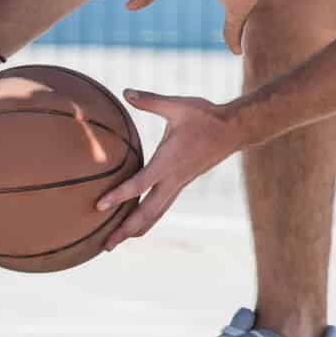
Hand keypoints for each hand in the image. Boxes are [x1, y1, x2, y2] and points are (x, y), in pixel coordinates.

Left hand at [95, 90, 244, 247]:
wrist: (235, 129)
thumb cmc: (206, 116)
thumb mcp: (178, 105)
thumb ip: (150, 100)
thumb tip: (125, 91)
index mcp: (169, 161)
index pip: (141, 184)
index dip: (119, 196)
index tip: (99, 207)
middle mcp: (174, 178)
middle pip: (148, 211)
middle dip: (126, 229)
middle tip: (106, 245)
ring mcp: (180, 183)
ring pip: (156, 213)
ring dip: (136, 229)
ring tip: (116, 242)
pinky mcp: (183, 183)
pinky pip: (163, 206)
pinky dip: (148, 219)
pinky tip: (138, 224)